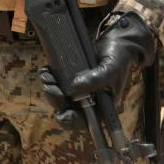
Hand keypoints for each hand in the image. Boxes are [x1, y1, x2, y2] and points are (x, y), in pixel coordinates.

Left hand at [37, 13, 156, 127]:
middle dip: (55, 100)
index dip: (72, 121)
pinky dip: (49, 77)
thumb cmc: (118, 59)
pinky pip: (57, 83)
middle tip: (49, 86)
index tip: (61, 116)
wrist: (115, 42)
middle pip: (68, 109)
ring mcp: (80, 90)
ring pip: (60, 97)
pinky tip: (46, 70)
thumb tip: (73, 89)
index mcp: (102, 107)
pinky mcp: (72, 78)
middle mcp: (90, 101)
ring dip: (50, 88)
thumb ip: (95, 80)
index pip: (86, 121)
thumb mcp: (110, 70)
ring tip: (46, 76)